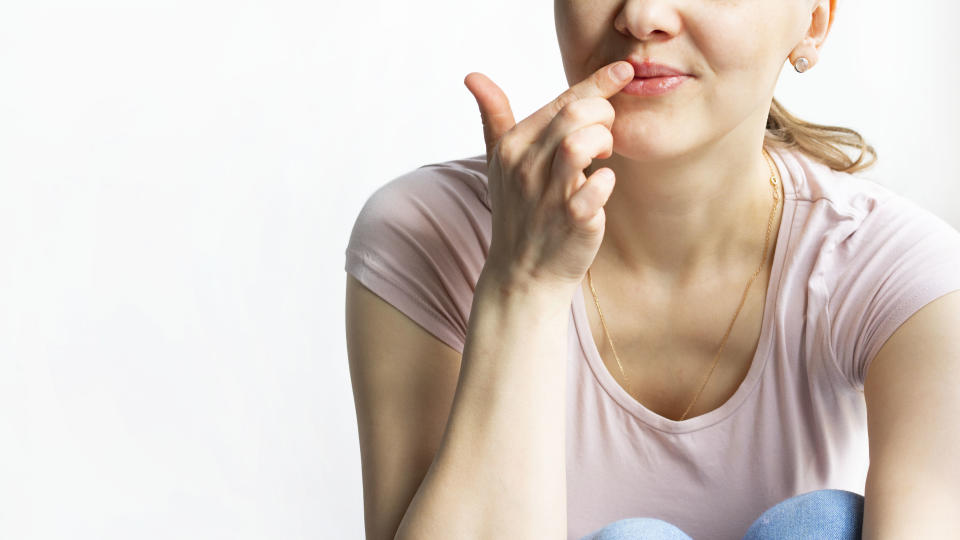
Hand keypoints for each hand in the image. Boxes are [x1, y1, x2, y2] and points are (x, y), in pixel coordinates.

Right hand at [464, 61, 634, 294]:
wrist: (523, 274)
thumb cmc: (518, 212)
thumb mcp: (499, 163)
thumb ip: (493, 116)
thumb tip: (473, 75)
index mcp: (511, 146)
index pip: (560, 101)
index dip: (597, 83)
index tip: (622, 71)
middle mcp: (526, 167)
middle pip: (575, 113)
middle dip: (604, 113)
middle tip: (606, 134)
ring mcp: (549, 194)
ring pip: (582, 142)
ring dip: (604, 141)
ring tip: (603, 156)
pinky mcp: (573, 220)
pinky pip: (598, 187)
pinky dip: (607, 180)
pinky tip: (602, 184)